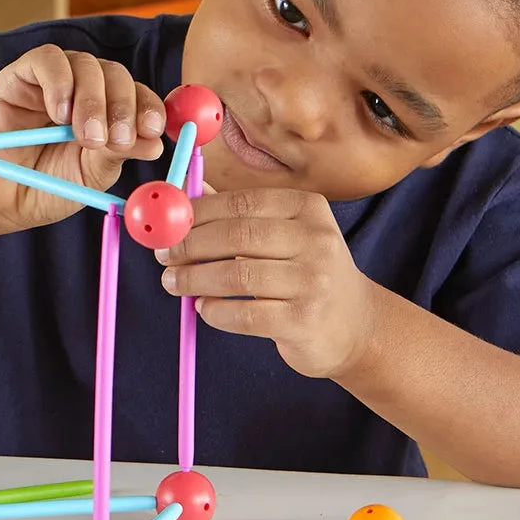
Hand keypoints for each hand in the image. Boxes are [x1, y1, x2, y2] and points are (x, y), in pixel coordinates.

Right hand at [0, 45, 164, 235]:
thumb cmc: (44, 187)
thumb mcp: (88, 178)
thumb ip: (116, 156)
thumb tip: (155, 143)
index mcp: (110, 115)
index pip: (140, 98)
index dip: (150, 109)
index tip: (153, 131)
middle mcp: (86, 91)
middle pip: (117, 76)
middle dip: (123, 108)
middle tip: (116, 141)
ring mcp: (55, 80)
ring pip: (87, 65)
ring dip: (94, 100)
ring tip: (86, 137)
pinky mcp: (22, 75)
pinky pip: (48, 60)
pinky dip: (59, 82)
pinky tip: (58, 113)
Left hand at [155, 188, 376, 377]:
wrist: (356, 325)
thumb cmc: (306, 274)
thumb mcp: (284, 234)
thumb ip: (238, 214)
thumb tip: (185, 194)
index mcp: (307, 209)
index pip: (242, 202)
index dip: (197, 212)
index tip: (166, 225)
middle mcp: (316, 240)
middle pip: (237, 235)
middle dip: (190, 245)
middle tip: (163, 255)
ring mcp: (314, 281)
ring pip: (237, 276)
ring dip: (195, 280)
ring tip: (173, 283)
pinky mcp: (304, 321)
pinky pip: (245, 315)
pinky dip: (216, 312)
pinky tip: (204, 308)